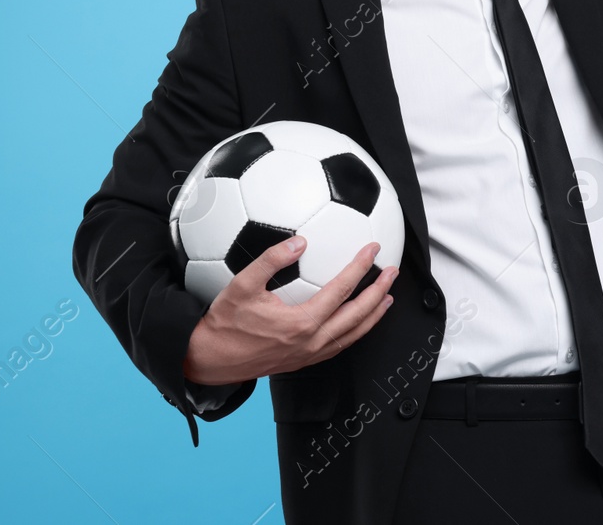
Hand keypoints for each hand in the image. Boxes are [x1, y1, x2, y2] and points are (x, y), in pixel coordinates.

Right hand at [182, 237, 396, 385]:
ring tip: (387, 299)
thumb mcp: (241, 286)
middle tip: (393, 273)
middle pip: (358, 314)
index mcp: (301, 323)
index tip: (373, 250)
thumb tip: (298, 241)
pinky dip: (357, 331)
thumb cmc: (224, 324)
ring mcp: (310, 354)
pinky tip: (359, 322)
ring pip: (353, 334)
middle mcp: (311, 341)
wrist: (209, 361)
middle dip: (379, 292)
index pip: (342, 289)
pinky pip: (339, 346)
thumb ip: (271, 261)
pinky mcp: (304, 361)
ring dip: (373, 315)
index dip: (360, 267)